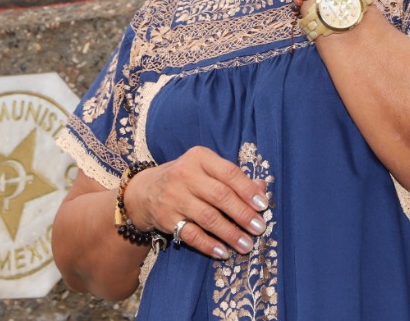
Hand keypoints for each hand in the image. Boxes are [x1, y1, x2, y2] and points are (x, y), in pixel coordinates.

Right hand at [125, 146, 268, 259]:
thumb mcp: (207, 169)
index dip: (248, 190)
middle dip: (243, 214)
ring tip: (246, 245)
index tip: (263, 206)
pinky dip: (209, 245)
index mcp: (200, 158)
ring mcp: (174, 197)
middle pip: (220, 196)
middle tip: (259, 228)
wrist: (146, 190)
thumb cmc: (187, 178)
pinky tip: (223, 252)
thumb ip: (234, 178)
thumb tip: (262, 188)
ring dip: (230, 233)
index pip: (229, 173)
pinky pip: (191, 234)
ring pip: (208, 217)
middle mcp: (185, 174)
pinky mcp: (167, 218)